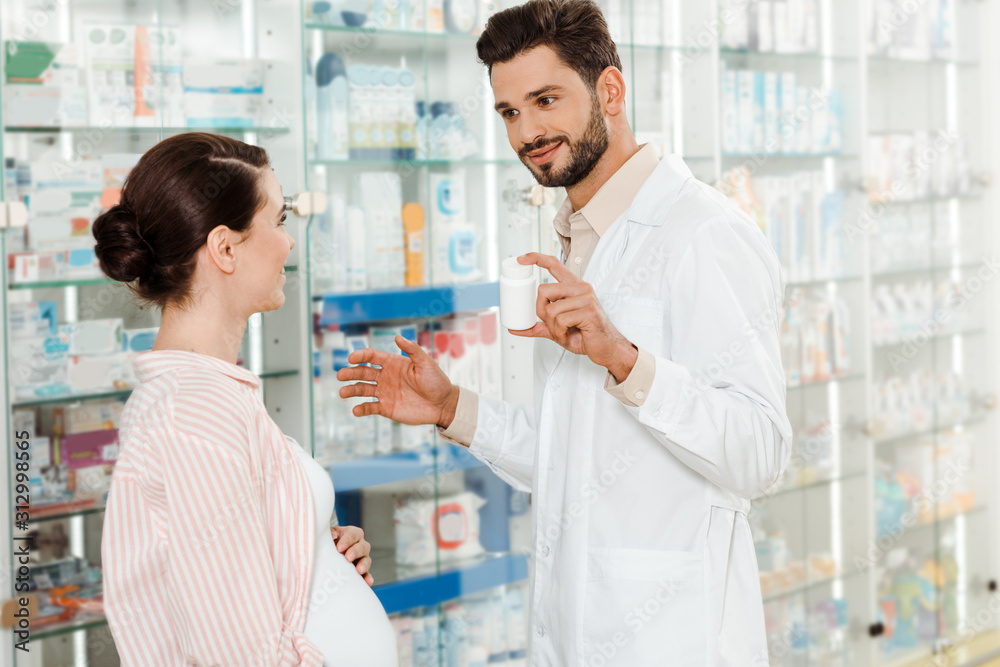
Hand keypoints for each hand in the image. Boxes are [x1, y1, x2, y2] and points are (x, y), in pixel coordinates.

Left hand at [331, 525, 373, 585]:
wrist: (328, 552)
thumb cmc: (329, 541)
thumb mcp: (329, 534)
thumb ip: (330, 532)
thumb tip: (333, 535)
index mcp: (352, 534)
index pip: (353, 534)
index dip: (347, 540)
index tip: (339, 548)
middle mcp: (360, 545)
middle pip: (362, 547)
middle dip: (355, 552)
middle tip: (348, 558)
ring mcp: (362, 558)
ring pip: (367, 560)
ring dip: (364, 565)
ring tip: (359, 570)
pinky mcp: (362, 570)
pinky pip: (367, 574)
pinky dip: (367, 578)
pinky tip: (367, 582)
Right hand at [336, 335, 460, 428]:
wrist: (443, 405)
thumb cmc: (436, 381)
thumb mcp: (426, 363)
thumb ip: (412, 349)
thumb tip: (397, 336)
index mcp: (393, 363)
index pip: (371, 357)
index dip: (360, 356)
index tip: (351, 358)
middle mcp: (385, 377)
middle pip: (362, 372)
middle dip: (350, 373)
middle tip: (340, 375)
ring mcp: (384, 392)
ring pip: (362, 389)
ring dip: (351, 390)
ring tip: (342, 392)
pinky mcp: (386, 408)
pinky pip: (370, 407)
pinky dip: (361, 409)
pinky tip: (356, 410)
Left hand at [511, 252, 637, 382]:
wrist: (605, 348)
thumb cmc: (584, 335)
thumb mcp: (557, 328)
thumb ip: (539, 325)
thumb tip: (515, 328)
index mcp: (573, 286)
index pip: (554, 264)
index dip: (536, 258)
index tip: (521, 259)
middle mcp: (580, 288)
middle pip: (543, 290)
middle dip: (540, 311)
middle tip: (551, 324)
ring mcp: (586, 298)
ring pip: (551, 309)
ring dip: (552, 326)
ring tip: (563, 332)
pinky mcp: (588, 311)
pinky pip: (560, 320)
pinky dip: (559, 332)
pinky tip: (568, 334)